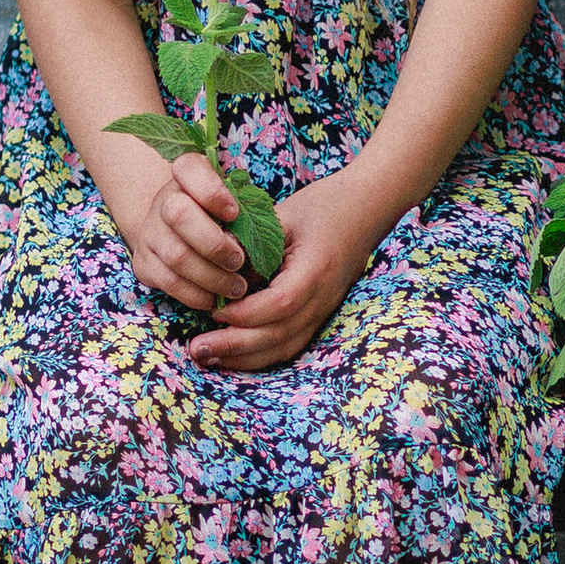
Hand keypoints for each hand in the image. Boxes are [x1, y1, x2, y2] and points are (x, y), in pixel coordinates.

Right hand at [122, 147, 251, 311]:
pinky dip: (196, 295)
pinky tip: (215, 298)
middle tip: (240, 261)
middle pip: (179, 215)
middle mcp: (163, 200)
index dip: (211, 191)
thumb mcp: (231, 198)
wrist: (178, 231)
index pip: (189, 168)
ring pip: (177, 256)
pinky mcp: (144, 263)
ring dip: (212, 277)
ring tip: (237, 287)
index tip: (234, 213)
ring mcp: (150, 232)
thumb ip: (244, 206)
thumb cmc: (218, 214)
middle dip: (215, 244)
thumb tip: (261, 236)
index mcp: (186, 174)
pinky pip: (169, 283)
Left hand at [186, 169, 378, 373]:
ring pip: (286, 347)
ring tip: (208, 358)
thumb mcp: (285, 216)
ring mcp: (325, 309)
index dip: (246, 314)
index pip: (280, 303)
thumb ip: (254, 247)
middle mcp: (324, 296)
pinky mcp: (321, 313)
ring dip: (246, 358)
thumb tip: (218, 277)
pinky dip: (262, 354)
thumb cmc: (324, 204)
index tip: (215, 311)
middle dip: (236, 347)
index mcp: (316, 268)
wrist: (367, 206)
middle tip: (197, 349)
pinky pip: (292, 343)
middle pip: (280, 335)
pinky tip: (235, 354)